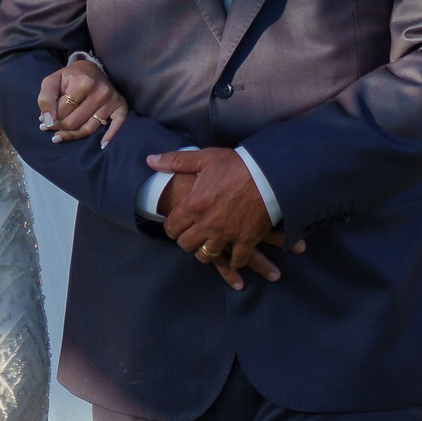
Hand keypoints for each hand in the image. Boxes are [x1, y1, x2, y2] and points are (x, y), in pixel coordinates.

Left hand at [37, 56, 130, 147]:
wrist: (91, 70)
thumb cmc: (70, 77)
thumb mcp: (52, 81)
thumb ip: (45, 99)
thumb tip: (47, 121)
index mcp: (84, 82)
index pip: (62, 111)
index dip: (51, 117)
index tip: (47, 118)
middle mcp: (100, 92)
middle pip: (74, 122)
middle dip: (60, 127)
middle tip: (53, 127)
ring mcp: (112, 100)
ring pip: (89, 129)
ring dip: (73, 135)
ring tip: (61, 135)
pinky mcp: (121, 107)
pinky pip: (115, 127)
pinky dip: (108, 137)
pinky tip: (101, 145)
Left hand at [148, 148, 293, 290]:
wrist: (270, 173)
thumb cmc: (237, 164)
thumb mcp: (204, 158)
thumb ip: (175, 161)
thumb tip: (151, 160)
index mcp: (194, 205)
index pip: (172, 227)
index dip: (172, 228)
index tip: (176, 226)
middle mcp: (207, 223)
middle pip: (186, 244)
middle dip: (186, 241)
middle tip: (192, 236)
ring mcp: (227, 234)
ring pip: (206, 255)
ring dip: (205, 252)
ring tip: (208, 246)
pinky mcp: (246, 240)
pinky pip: (236, 260)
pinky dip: (235, 261)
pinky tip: (234, 258)